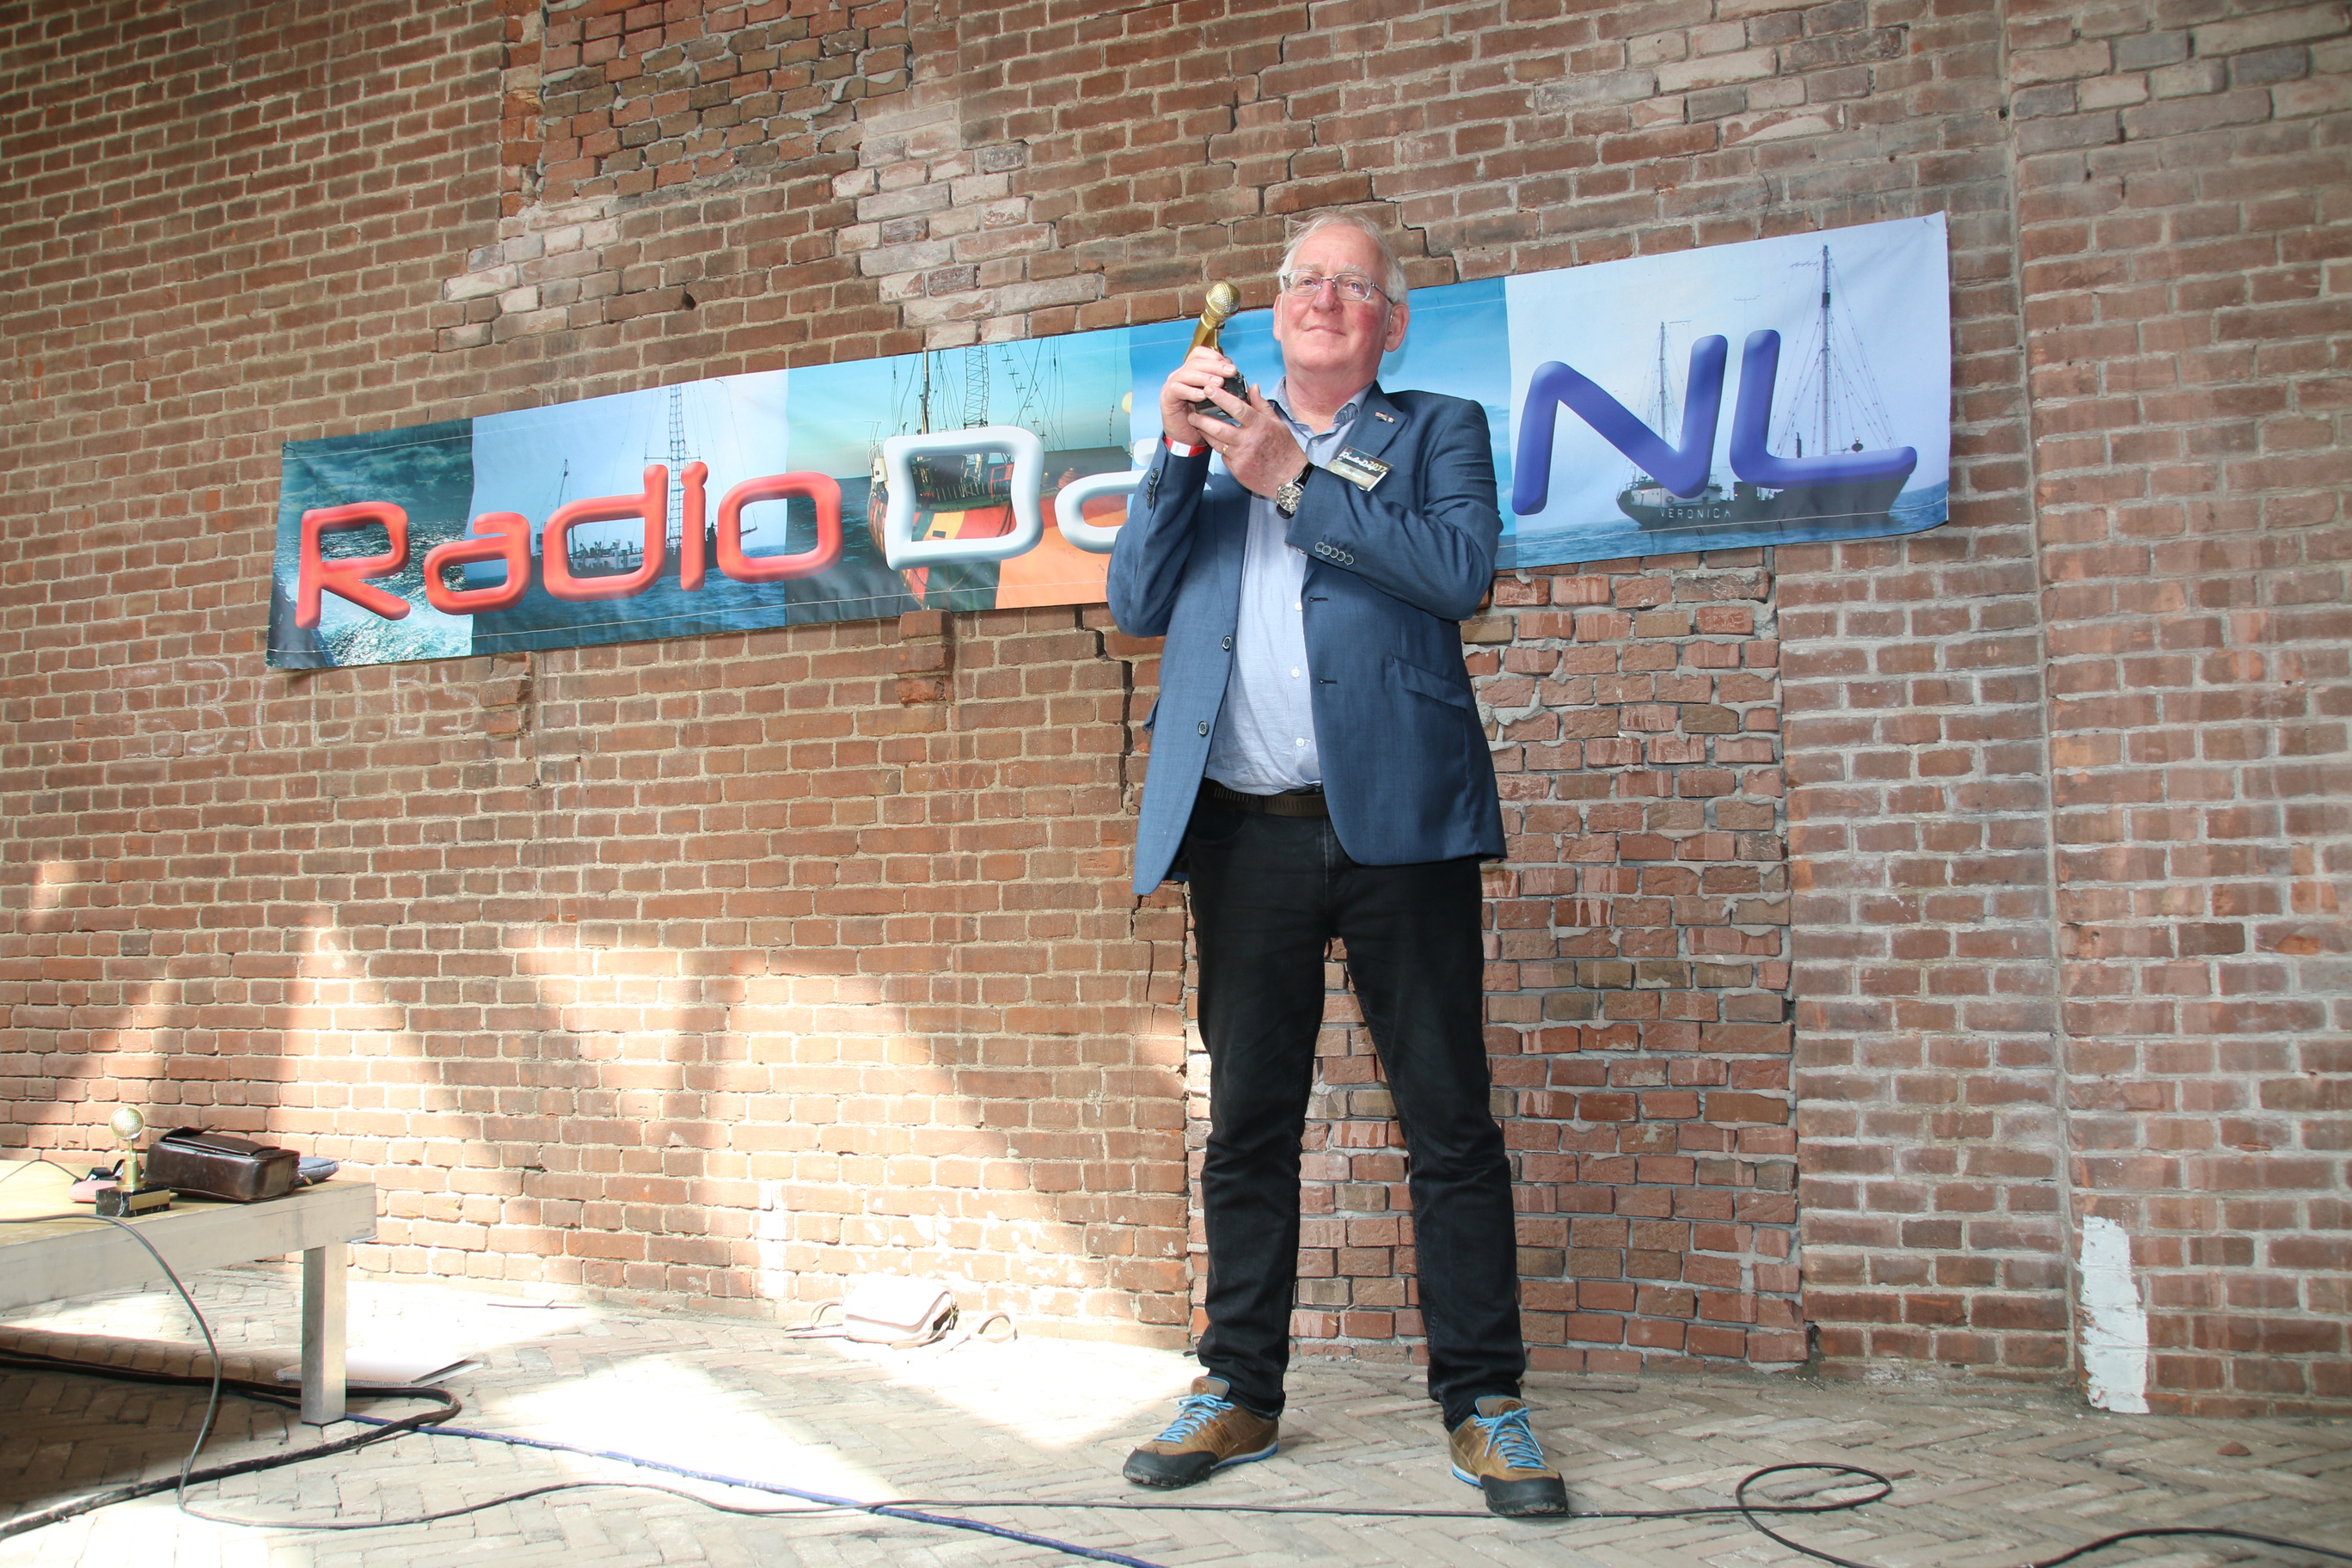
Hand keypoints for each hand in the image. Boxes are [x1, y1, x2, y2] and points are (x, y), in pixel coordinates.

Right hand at [1157, 346, 1238, 447]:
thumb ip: (1223, 383)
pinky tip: (1202, 396)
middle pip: (1195, 362)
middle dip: (1215, 366)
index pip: (1200, 354)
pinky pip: (1176, 389)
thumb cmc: (1202, 418)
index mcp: (1192, 372)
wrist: (1188, 438)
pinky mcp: (1167, 398)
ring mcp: (1172, 385)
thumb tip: (1233, 370)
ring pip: (1186, 374)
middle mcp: (1181, 375)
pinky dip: (1190, 391)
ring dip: (1204, 377)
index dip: (1214, 356)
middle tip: (1230, 372)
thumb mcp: (1216, 398)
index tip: (1230, 365)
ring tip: (1218, 384)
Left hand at [1192, 380, 1305, 498]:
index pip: (1238, 408)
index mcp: (1260, 427)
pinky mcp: (1237, 469)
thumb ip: (1261, 405)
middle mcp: (1249, 441)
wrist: (1289, 479)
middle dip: (1202, 419)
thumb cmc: (1285, 450)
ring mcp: (1241, 457)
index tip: (1209, 389)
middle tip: (1192, 411)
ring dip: (1205, 432)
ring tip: (1196, 423)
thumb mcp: (1277, 424)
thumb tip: (1252, 387)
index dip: (1221, 397)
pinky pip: (1223, 455)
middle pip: (1219, 427)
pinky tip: (1215, 440)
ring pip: (1216, 442)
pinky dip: (1219, 447)